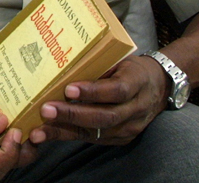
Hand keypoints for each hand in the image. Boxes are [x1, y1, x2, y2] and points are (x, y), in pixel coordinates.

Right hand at [0, 89, 37, 181]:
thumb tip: (1, 123)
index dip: (8, 154)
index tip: (14, 131)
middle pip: (12, 164)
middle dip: (26, 146)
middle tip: (30, 122)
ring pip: (21, 155)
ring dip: (30, 138)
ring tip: (33, 117)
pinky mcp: (2, 143)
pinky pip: (20, 143)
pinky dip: (28, 130)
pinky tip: (29, 115)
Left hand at [29, 55, 166, 145]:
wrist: (158, 87)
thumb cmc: (131, 69)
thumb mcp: (120, 60)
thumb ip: (98, 64)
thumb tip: (61, 60)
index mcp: (137, 82)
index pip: (117, 90)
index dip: (93, 91)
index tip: (69, 89)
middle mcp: (136, 109)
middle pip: (105, 116)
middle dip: (73, 114)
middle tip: (46, 109)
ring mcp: (129, 127)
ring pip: (96, 132)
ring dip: (64, 130)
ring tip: (39, 129)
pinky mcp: (120, 138)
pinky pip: (91, 139)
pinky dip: (67, 135)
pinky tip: (46, 134)